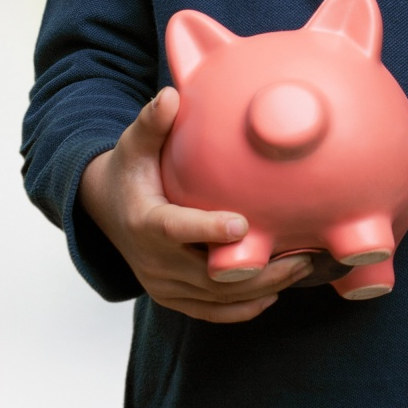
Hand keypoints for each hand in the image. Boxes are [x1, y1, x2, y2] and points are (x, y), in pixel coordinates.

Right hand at [78, 89, 311, 322]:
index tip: (243, 225)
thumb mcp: (134, 145)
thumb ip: (152, 123)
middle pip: (209, 275)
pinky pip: (212, 312)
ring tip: (302, 269)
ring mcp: (162, 285)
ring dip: (262, 288)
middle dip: (257, 270)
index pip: (176, 230)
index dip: (207, 230)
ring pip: (217, 298)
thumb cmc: (129, 171)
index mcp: (144, 222)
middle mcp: (152, 261)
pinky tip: (276, 292)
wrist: (105, 211)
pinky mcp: (172, 299)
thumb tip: (170, 95)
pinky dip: (244, 308)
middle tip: (303, 256)